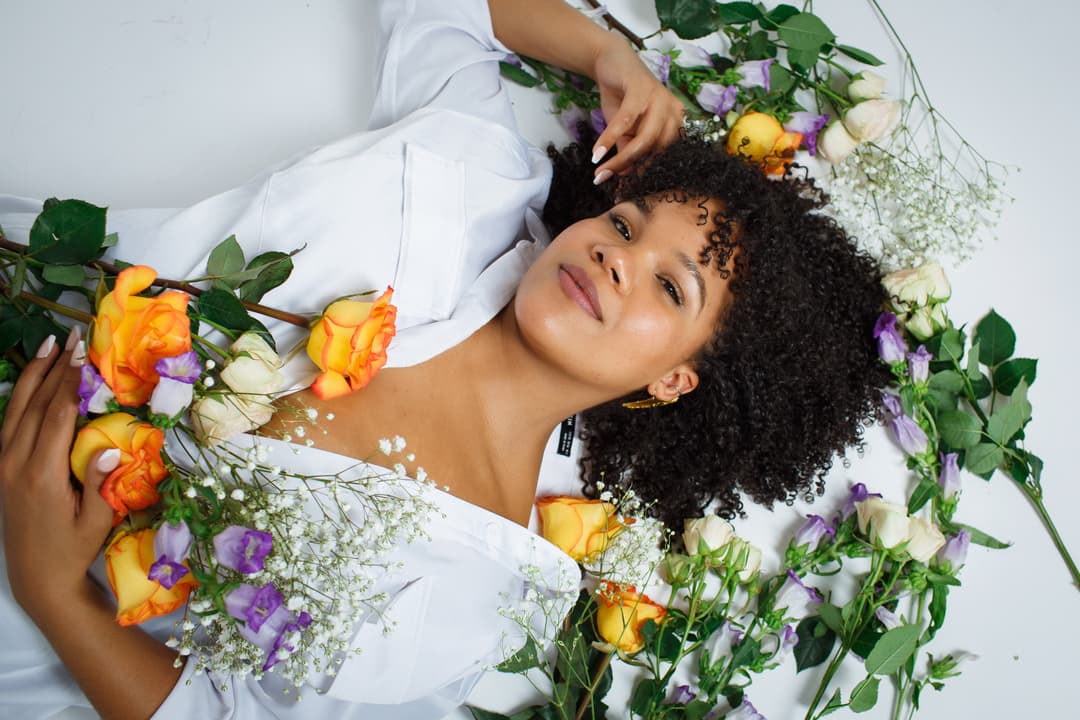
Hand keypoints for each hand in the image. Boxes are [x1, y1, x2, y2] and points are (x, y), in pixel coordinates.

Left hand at [0, 329, 115, 619]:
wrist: (38, 577)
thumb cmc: (73, 549)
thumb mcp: (95, 521)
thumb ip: (101, 483)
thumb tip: (112, 448)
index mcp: (40, 474)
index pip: (57, 416)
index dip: (71, 381)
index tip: (85, 352)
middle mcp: (14, 463)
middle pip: (35, 404)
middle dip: (54, 367)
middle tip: (72, 336)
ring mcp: (3, 464)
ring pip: (16, 408)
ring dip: (33, 374)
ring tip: (49, 345)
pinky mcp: (0, 468)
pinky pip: (8, 422)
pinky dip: (20, 396)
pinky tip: (32, 380)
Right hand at [591, 39, 684, 181]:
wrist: (610, 61)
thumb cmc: (621, 97)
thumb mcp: (625, 129)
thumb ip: (627, 150)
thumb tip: (624, 176)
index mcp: (674, 122)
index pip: (664, 154)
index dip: (645, 172)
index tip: (624, 188)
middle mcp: (673, 110)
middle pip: (656, 149)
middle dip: (630, 167)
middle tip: (607, 179)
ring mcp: (660, 98)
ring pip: (645, 138)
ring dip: (620, 158)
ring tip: (600, 170)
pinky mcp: (642, 88)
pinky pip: (626, 121)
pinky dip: (609, 138)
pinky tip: (597, 152)